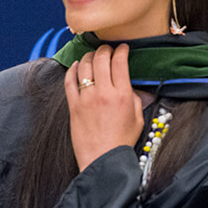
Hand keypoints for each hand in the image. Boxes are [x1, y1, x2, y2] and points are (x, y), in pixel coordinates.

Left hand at [64, 44, 143, 171]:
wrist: (103, 159)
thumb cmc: (121, 142)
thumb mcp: (138, 119)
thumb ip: (136, 99)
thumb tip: (131, 87)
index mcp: (122, 95)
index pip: (120, 62)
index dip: (121, 51)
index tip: (122, 48)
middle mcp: (103, 93)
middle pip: (101, 59)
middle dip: (105, 49)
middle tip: (107, 49)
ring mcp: (86, 98)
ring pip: (84, 66)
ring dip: (88, 56)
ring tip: (92, 55)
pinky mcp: (74, 105)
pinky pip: (69, 80)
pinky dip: (72, 69)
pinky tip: (76, 65)